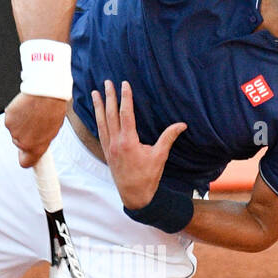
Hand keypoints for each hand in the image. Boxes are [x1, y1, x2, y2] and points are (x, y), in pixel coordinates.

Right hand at [4, 92, 66, 167]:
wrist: (46, 92)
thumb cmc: (53, 110)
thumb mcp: (52, 131)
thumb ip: (41, 141)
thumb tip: (35, 142)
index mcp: (35, 148)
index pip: (25, 163)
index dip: (26, 158)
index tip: (28, 154)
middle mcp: (22, 142)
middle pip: (19, 143)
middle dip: (24, 135)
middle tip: (35, 123)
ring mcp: (13, 130)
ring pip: (14, 129)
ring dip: (20, 123)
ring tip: (32, 113)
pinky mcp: (8, 117)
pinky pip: (10, 118)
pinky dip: (16, 114)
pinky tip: (25, 107)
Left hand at [91, 80, 186, 207]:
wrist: (134, 196)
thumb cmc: (148, 177)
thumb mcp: (160, 156)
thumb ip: (169, 138)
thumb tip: (182, 124)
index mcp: (128, 142)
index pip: (126, 114)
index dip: (125, 98)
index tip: (124, 84)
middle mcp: (115, 143)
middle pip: (110, 114)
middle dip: (109, 97)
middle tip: (107, 82)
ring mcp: (109, 147)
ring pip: (101, 122)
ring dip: (98, 106)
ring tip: (95, 92)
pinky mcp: (106, 152)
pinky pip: (100, 131)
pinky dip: (98, 120)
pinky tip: (97, 113)